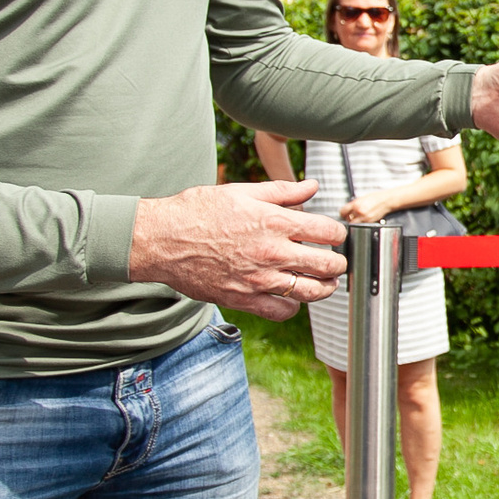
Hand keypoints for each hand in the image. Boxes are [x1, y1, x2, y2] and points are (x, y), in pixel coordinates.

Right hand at [130, 181, 349, 321]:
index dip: (337, 233)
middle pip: (326, 265)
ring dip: (323, 288)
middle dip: (337, 263)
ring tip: (324, 283)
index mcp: (274, 221)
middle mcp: (271, 252)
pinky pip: (282, 311)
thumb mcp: (242, 192)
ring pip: (310, 292)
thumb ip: (283, 191)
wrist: (161, 239)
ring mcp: (259, 278)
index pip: (327, 232)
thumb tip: (312, 186)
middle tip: (336, 262)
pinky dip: (292, 307)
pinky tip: (291, 297)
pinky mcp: (243, 299)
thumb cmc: (197, 211)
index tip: (334, 235)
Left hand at [340, 191, 393, 224]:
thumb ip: (353, 204)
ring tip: (356, 218)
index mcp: (356, 204)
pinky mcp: (370, 222)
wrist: (386, 201)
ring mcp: (365, 218)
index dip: (342, 213)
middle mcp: (360, 212)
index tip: (343, 213)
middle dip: (347, 218)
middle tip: (349, 216)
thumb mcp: (362, 198)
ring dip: (353, 222)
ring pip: (354, 224)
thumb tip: (348, 209)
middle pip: (347, 219)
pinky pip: (361, 225)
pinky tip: (363, 218)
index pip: (343, 212)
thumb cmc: (376, 197)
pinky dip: (360, 223)